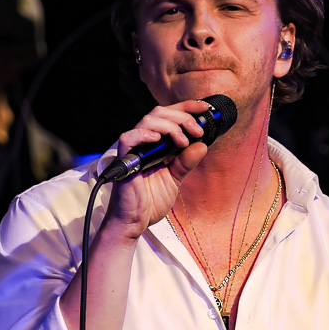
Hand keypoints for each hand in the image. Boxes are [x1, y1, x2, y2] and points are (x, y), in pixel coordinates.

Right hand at [104, 99, 211, 239]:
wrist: (136, 221)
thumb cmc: (150, 201)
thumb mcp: (175, 179)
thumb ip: (186, 162)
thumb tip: (202, 145)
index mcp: (156, 144)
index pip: (169, 116)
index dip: (186, 108)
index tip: (203, 109)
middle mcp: (144, 142)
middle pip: (159, 113)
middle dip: (182, 117)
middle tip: (196, 131)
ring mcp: (134, 149)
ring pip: (147, 120)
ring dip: (169, 126)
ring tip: (182, 141)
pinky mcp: (124, 159)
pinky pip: (128, 138)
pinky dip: (144, 134)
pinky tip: (158, 139)